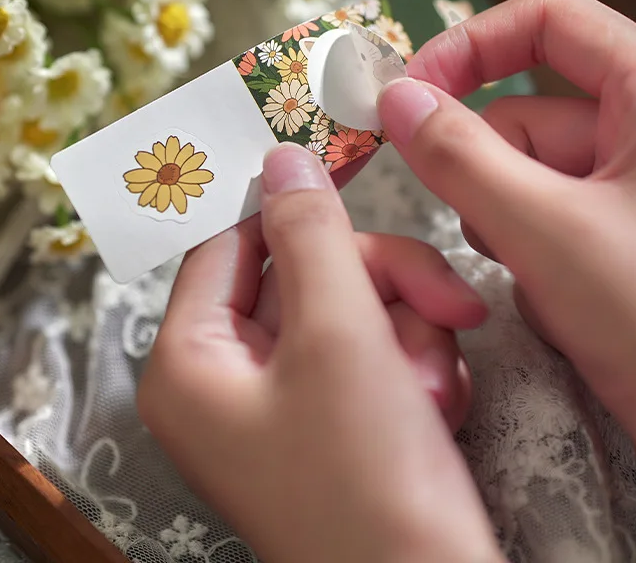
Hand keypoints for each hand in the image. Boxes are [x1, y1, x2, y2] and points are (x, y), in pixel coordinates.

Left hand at [139, 143, 500, 562]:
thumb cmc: (369, 476)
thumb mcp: (338, 337)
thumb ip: (310, 236)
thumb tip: (280, 157)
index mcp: (189, 359)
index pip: (226, 242)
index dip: (282, 199)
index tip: (338, 161)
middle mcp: (224, 377)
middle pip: (300, 273)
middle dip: (378, 283)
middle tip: (446, 301)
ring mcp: (280, 400)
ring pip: (347, 307)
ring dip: (407, 330)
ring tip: (436, 383)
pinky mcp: (332, 418)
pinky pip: (369, 350)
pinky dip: (413, 365)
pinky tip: (438, 406)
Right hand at [377, 0, 635, 456]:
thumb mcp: (550, 233)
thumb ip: (461, 159)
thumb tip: (398, 99)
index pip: (549, 18)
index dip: (471, 44)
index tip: (410, 92)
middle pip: (525, 111)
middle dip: (486, 169)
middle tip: (481, 223)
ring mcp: (632, 187)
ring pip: (528, 173)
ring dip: (506, 222)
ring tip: (540, 278)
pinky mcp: (620, 234)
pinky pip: (546, 217)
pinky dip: (532, 254)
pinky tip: (563, 303)